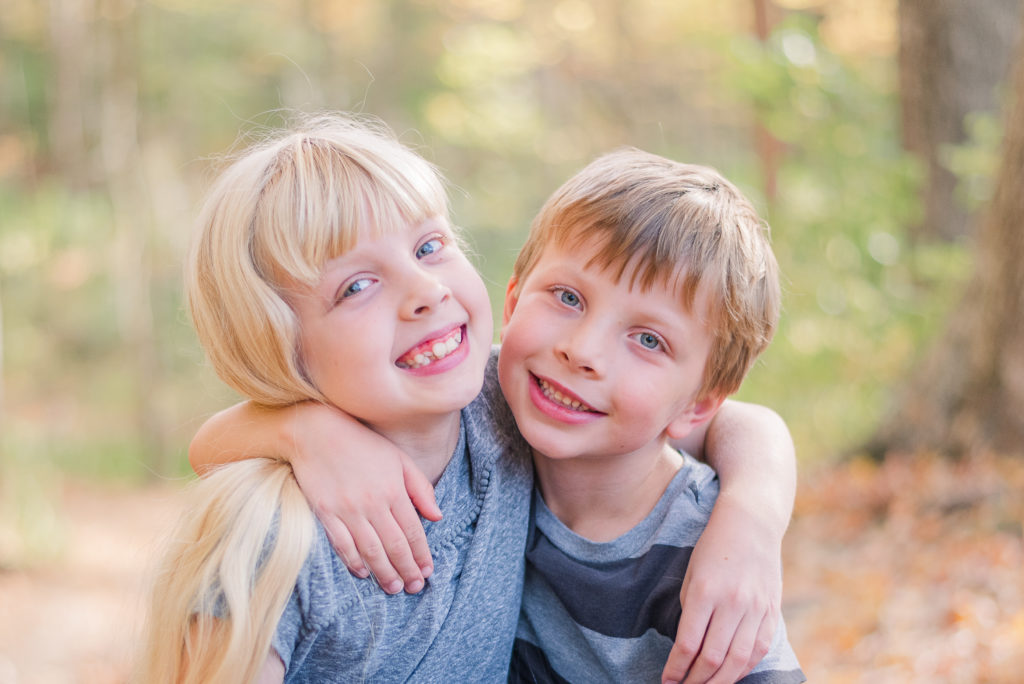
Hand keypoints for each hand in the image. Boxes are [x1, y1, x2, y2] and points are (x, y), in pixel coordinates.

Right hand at [285, 402, 441, 593]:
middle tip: (414, 587)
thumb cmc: (362, 443)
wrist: (316, 432)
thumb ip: (420, 488)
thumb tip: (436, 517)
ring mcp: (347, 510)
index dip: (421, 554)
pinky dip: (354, 562)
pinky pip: (342, 544)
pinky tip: (364, 573)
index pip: (412, 531)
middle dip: (407, 570)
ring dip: (385, 573)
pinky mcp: (325, 513)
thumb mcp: (398, 459)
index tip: (428, 571)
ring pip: (370, 550)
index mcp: (393, 490)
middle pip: (394, 545)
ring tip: (394, 588)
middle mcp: (372, 503)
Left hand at [661, 496, 780, 683]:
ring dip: (719, 681)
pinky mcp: (772, 611)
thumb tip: (687, 647)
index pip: (688, 644)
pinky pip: (759, 650)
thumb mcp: (691, 573)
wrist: (752, 522)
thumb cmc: (713, 546)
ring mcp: (756, 608)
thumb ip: (690, 610)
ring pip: (738, 660)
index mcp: (706, 591)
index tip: (667, 680)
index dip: (676, 668)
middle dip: (696, 681)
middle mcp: (733, 603)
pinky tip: (731, 675)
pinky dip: (744, 668)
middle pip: (713, 658)